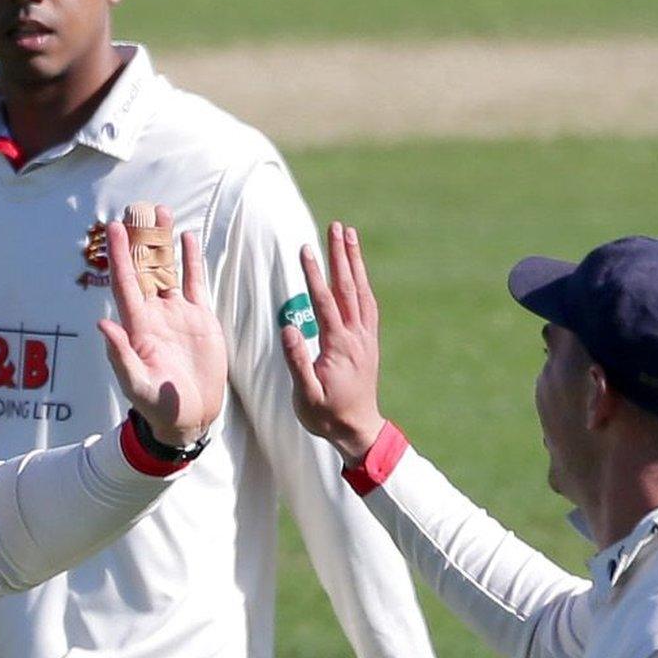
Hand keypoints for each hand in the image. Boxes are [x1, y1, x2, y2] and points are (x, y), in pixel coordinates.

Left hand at [96, 210, 226, 446]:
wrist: (188, 418)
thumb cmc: (156, 406)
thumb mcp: (136, 384)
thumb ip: (120, 355)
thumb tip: (101, 324)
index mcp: (138, 327)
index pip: (126, 283)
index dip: (120, 256)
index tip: (115, 229)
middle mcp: (155, 314)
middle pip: (145, 268)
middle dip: (142, 240)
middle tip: (138, 208)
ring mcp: (177, 315)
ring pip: (168, 270)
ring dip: (164, 243)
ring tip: (161, 212)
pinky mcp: (200, 319)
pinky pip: (194, 283)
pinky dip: (191, 261)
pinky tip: (188, 238)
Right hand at [281, 221, 386, 464]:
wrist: (358, 430)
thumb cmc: (326, 415)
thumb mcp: (305, 395)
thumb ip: (297, 362)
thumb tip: (288, 328)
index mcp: (338, 346)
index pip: (325, 303)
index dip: (314, 275)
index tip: (306, 249)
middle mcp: (356, 337)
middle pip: (349, 288)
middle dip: (341, 255)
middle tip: (337, 226)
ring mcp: (365, 338)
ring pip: (361, 292)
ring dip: (354, 263)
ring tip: (349, 236)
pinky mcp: (368, 342)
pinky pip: (368, 304)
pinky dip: (362, 283)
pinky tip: (357, 272)